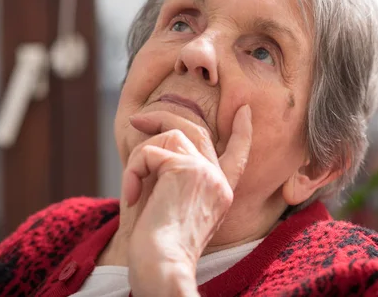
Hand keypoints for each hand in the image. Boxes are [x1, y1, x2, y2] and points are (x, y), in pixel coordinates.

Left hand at [119, 105, 251, 295]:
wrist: (161, 266)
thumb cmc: (160, 249)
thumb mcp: (178, 210)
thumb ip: (180, 182)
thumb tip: (161, 148)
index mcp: (221, 193)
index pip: (238, 155)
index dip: (242, 131)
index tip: (244, 110)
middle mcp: (219, 181)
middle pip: (196, 132)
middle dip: (166, 118)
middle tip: (138, 120)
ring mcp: (206, 173)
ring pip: (169, 136)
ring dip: (141, 157)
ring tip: (133, 187)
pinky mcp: (186, 170)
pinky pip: (149, 152)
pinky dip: (133, 170)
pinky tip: (133, 195)